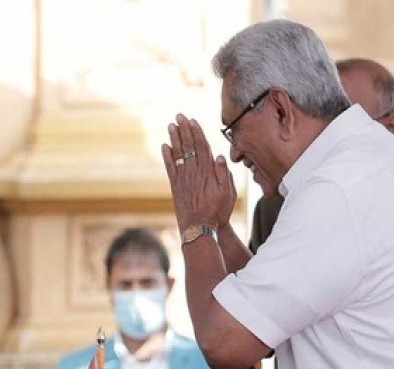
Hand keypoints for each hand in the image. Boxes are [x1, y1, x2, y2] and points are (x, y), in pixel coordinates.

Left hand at [161, 114, 237, 231]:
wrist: (198, 227)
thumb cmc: (217, 211)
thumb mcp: (228, 193)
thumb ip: (224, 174)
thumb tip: (220, 156)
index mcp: (208, 171)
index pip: (202, 147)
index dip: (197, 132)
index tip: (192, 120)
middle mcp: (194, 172)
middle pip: (188, 146)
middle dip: (184, 130)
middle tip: (179, 116)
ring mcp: (183, 178)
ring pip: (178, 153)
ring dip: (174, 138)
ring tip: (171, 126)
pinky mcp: (175, 186)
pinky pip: (170, 167)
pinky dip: (167, 156)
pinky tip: (165, 146)